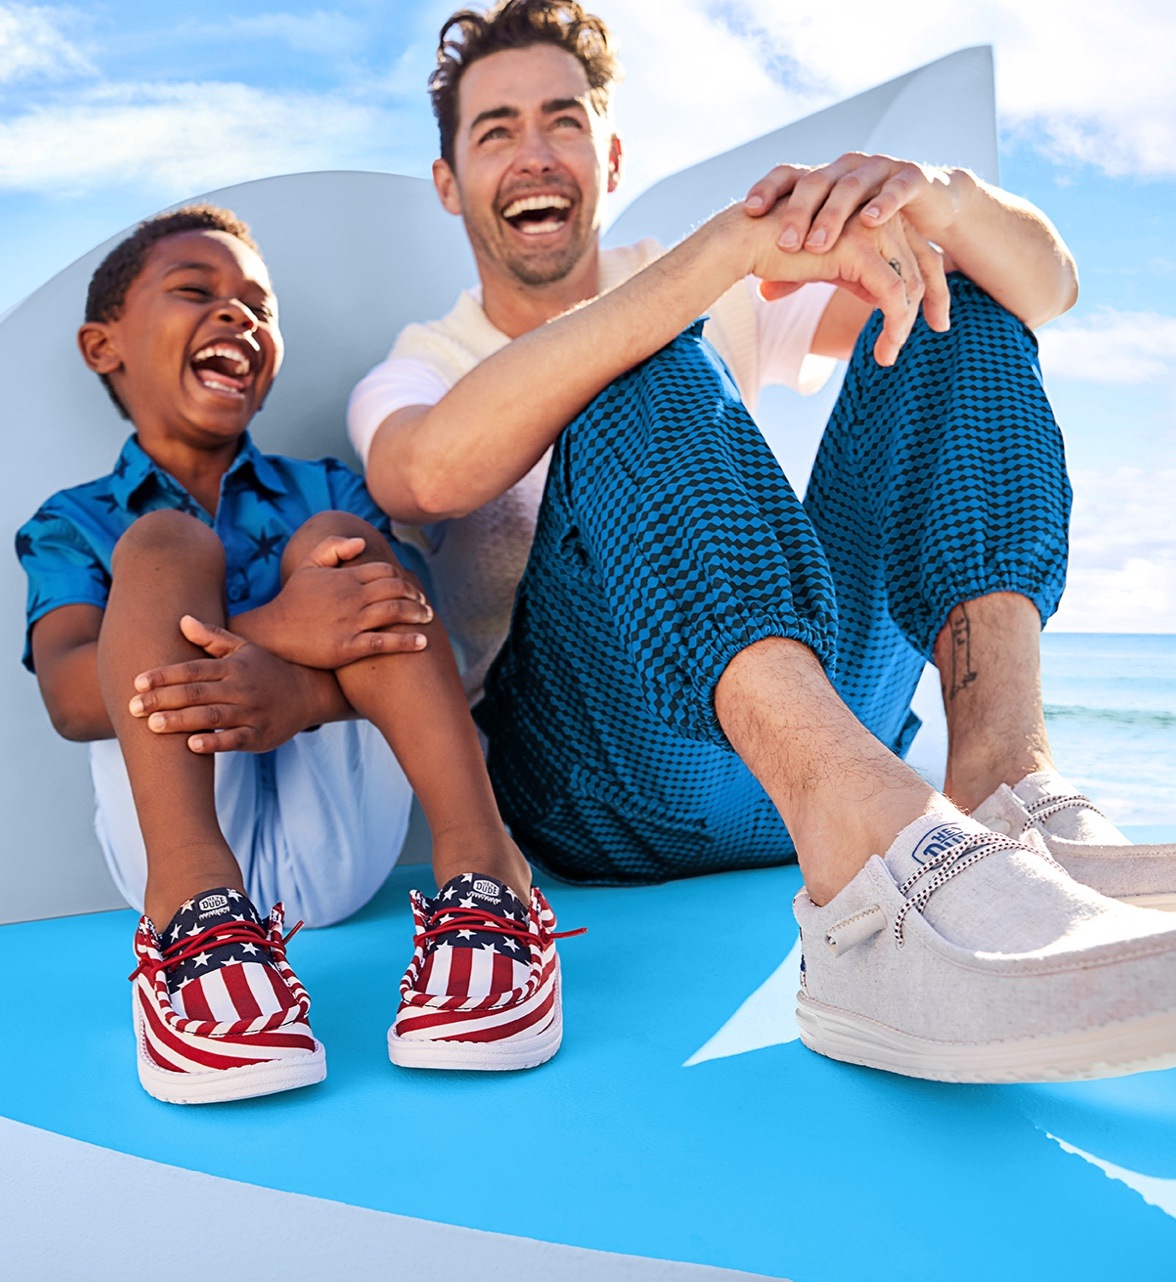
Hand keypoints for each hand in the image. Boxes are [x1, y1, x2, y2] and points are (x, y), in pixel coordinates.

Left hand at [128, 616, 328, 753]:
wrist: (308, 693)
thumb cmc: (267, 670)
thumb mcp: (244, 648)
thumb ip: (212, 637)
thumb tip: (182, 619)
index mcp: (233, 667)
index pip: (194, 669)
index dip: (165, 675)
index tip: (138, 682)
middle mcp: (241, 688)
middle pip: (198, 693)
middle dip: (164, 700)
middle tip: (134, 707)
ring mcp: (251, 713)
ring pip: (212, 717)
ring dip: (182, 721)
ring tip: (153, 725)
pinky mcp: (260, 736)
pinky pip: (236, 740)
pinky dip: (214, 743)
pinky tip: (192, 746)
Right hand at [261, 535, 433, 669]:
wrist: (273, 632)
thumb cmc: (293, 599)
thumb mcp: (308, 565)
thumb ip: (333, 548)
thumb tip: (362, 542)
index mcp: (346, 578)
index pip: (385, 572)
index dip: (402, 578)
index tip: (410, 588)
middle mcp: (352, 598)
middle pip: (395, 590)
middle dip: (415, 595)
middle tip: (425, 604)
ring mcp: (351, 622)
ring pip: (395, 612)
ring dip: (417, 614)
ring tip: (428, 617)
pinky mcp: (349, 647)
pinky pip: (384, 642)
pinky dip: (406, 642)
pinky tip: (422, 642)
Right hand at [742, 205, 948, 365]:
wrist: (745, 240)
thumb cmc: (776, 252)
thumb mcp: (827, 265)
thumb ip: (858, 275)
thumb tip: (882, 299)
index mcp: (876, 218)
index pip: (920, 251)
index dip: (932, 285)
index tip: (935, 317)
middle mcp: (880, 218)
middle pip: (926, 263)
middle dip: (934, 301)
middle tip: (941, 329)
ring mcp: (872, 231)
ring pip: (909, 284)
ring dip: (904, 325)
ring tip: (888, 354)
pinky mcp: (860, 250)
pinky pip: (893, 294)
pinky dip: (895, 326)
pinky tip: (885, 350)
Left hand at [744, 152, 958, 252]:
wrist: (928, 207)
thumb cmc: (870, 229)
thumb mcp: (833, 251)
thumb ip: (801, 268)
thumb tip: (764, 293)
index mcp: (822, 179)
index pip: (787, 176)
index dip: (768, 189)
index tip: (749, 210)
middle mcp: (846, 168)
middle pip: (815, 182)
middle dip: (797, 213)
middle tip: (784, 244)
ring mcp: (879, 169)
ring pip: (851, 185)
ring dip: (833, 215)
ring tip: (818, 244)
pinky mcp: (912, 178)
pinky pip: (897, 187)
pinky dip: (884, 202)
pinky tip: (870, 221)